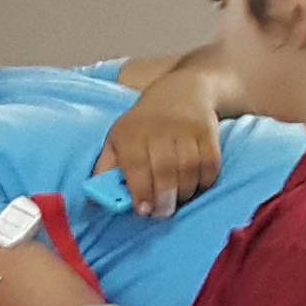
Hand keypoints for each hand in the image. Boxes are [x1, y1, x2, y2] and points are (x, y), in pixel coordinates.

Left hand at [100, 86, 222, 218]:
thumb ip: (106, 168)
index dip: (141, 190)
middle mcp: (160, 129)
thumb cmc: (141, 125)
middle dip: (164, 197)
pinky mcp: (208, 132)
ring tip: (177, 201)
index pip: (136, 165)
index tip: (143, 211)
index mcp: (132, 134)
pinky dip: (205, 180)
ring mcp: (186, 129)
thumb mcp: (116, 140)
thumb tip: (94, 199)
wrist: (180, 92)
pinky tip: (196, 187)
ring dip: (185, 191)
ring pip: (190, 168)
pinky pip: (211, 162)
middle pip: (165, 168)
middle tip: (162, 213)